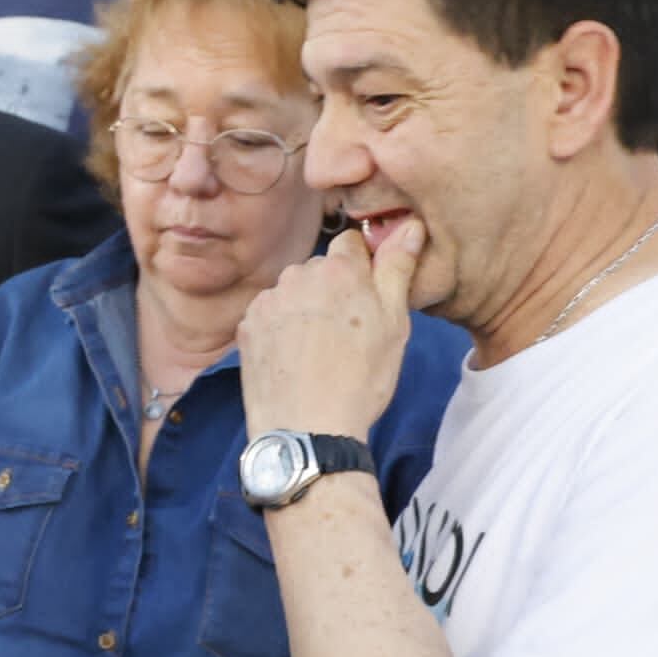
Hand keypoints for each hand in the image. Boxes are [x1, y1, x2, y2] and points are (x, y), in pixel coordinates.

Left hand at [240, 217, 418, 440]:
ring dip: (305, 309)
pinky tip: (295, 358)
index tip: (368, 299)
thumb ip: (397, 268)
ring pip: (293, 292)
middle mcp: (297, 275)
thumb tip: (410, 226)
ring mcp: (268, 301)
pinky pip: (270, 315)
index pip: (352, 244)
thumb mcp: (394, 324)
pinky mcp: (246, 326)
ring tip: (320, 350)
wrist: (306, 430)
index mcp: (339, 269)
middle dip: (333, 290)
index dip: (363, 270)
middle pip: (320, 269)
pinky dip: (281, 330)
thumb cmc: (360, 381)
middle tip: (348, 332)